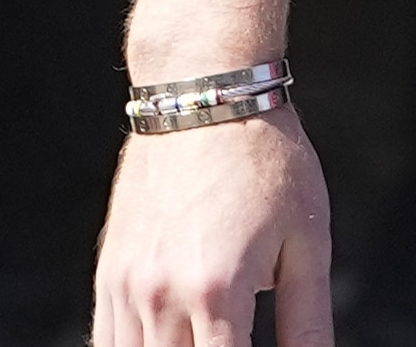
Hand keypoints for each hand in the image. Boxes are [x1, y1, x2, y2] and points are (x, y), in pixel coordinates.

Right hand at [96, 106, 332, 346]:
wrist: (203, 92)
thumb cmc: (261, 156)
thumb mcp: (306, 243)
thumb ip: (309, 323)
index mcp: (216, 290)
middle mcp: (161, 292)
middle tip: (230, 342)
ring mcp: (127, 282)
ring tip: (202, 341)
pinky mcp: (110, 267)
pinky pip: (106, 338)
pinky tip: (164, 342)